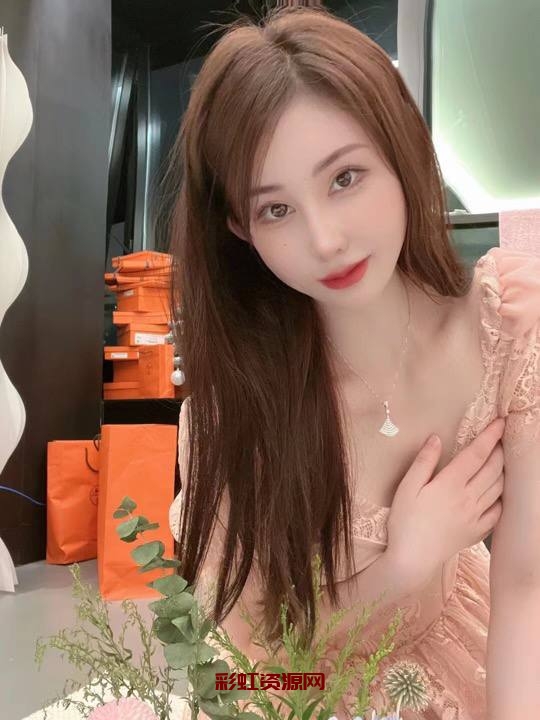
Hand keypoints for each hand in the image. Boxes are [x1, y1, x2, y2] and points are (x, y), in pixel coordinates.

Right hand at [386, 417, 504, 588]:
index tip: (500, 422)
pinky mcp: (476, 532)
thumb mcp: (407, 488)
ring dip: (503, 471)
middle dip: (500, 450)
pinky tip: (497, 493)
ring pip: (498, 488)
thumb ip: (423, 462)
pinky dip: (501, 498)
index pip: (477, 454)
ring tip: (500, 460)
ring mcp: (475, 516)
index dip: (490, 436)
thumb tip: (436, 439)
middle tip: (500, 438)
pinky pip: (497, 512)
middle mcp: (468, 498)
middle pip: (493, 469)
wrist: (412, 560)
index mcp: (451, 484)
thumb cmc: (404, 522)